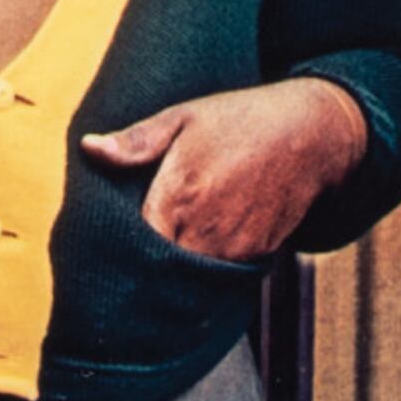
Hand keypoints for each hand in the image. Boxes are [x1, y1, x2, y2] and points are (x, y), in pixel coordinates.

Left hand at [81, 76, 365, 266]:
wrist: (310, 135)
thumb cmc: (240, 120)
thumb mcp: (183, 118)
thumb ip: (136, 142)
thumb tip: (90, 148)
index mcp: (180, 195)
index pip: (137, 247)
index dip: (119, 256)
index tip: (102, 258)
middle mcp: (206, 229)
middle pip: (161, 272)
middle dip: (143, 273)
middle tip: (121, 273)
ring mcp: (235, 247)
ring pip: (191, 281)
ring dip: (172, 278)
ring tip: (154, 270)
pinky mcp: (257, 257)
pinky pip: (220, 279)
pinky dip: (202, 273)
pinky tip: (190, 260)